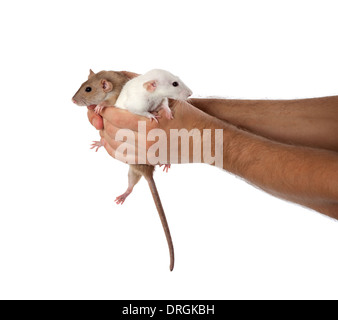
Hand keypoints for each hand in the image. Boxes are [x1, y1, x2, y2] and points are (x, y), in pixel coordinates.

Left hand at [88, 99, 212, 164]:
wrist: (206, 140)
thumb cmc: (189, 117)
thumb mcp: (170, 100)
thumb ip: (150, 92)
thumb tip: (128, 80)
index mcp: (149, 125)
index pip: (115, 117)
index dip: (105, 111)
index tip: (103, 106)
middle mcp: (146, 142)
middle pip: (112, 132)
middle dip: (103, 122)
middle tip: (101, 115)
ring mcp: (147, 154)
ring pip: (115, 146)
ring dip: (105, 136)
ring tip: (104, 126)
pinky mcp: (149, 160)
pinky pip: (123, 158)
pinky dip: (112, 149)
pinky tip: (110, 141)